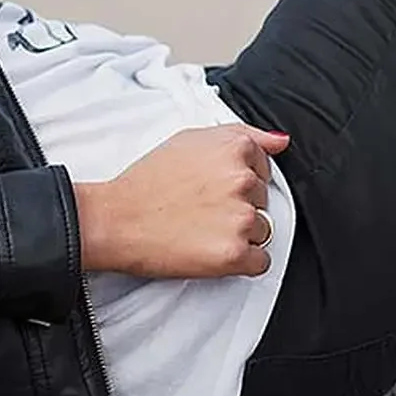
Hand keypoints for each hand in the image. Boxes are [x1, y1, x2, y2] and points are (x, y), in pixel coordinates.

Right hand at [74, 124, 287, 279]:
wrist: (115, 220)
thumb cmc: (146, 182)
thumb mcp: (188, 140)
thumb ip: (241, 134)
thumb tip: (279, 142)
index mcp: (233, 148)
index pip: (263, 167)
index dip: (236, 179)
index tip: (212, 185)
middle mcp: (242, 180)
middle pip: (263, 199)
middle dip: (238, 205)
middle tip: (200, 206)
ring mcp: (241, 218)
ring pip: (263, 230)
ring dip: (238, 233)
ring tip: (201, 227)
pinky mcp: (236, 254)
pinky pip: (260, 261)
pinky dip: (239, 261)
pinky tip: (209, 248)